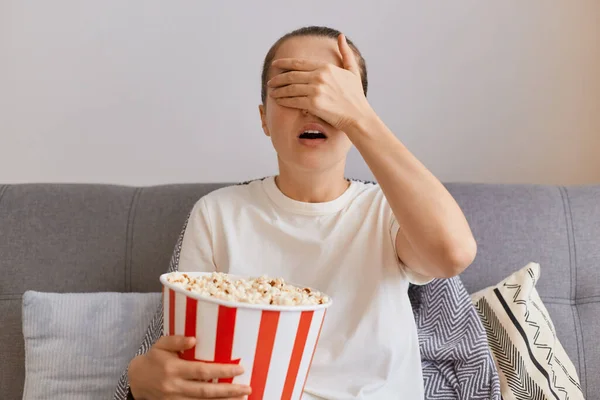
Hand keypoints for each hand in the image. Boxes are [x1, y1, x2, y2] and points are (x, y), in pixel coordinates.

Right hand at [128, 335, 250, 399]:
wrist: (137, 380)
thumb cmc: (154, 358)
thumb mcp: (161, 344)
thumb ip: (176, 340)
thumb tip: (194, 339)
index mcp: (173, 369)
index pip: (201, 371)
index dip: (221, 370)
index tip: (240, 369)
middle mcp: (174, 386)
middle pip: (205, 391)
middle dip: (228, 391)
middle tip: (246, 388)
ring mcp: (175, 399)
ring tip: (242, 399)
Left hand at [267, 33, 374, 132]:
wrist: (358, 116)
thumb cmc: (355, 95)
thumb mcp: (352, 71)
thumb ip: (345, 53)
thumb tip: (340, 36)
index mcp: (326, 68)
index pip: (299, 63)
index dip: (284, 63)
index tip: (275, 65)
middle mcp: (319, 77)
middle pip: (291, 76)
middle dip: (278, 78)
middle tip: (270, 81)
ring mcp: (315, 90)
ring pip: (290, 89)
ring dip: (279, 90)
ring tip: (272, 92)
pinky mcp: (313, 104)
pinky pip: (293, 101)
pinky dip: (284, 101)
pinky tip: (279, 101)